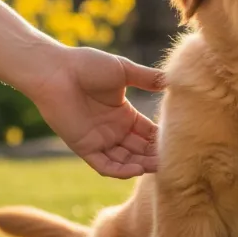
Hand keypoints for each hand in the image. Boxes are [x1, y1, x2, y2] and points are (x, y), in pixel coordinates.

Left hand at [27, 46, 162, 178]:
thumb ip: (148, 78)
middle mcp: (114, 130)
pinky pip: (106, 165)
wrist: (56, 71)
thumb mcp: (124, 70)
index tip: (181, 141)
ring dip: (142, 165)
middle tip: (175, 159)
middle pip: (140, 150)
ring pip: (126, 161)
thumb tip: (173, 80)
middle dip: (156, 155)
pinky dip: (121, 171)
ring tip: (160, 166)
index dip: (162, 138)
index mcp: (124, 114)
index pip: (148, 132)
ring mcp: (100, 140)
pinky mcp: (85, 148)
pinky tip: (137, 169)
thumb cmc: (87, 66)